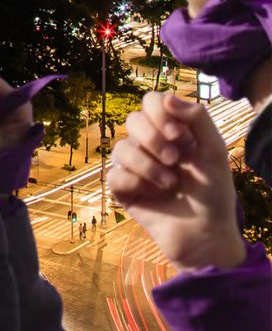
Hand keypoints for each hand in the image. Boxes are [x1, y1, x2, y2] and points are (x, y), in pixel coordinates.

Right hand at [108, 92, 245, 270]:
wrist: (203, 232)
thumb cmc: (213, 192)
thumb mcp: (215, 150)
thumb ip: (198, 117)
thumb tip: (167, 97)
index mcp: (171, 131)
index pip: (150, 102)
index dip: (159, 114)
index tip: (179, 135)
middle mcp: (149, 144)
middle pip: (132, 120)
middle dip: (154, 140)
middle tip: (175, 160)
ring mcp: (133, 165)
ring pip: (121, 148)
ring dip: (149, 166)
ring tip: (169, 184)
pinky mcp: (122, 188)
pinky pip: (115, 175)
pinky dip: (137, 184)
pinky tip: (152, 195)